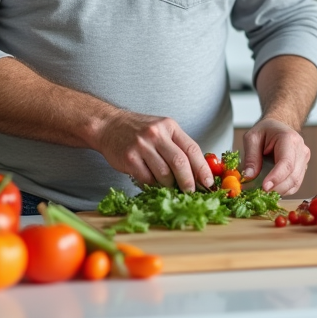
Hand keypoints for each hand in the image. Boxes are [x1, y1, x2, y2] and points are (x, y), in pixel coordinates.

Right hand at [93, 109, 213, 191]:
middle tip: (190, 192)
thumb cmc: (138, 131)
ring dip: (169, 185)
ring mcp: (142, 146)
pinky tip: (152, 182)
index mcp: (169, 126)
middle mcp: (156, 134)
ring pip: (164, 175)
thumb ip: (178, 147)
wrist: (108, 125)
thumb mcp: (162, 130)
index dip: (202, 168)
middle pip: (180, 163)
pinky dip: (153, 185)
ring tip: (168, 186)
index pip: (192, 149)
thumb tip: (197, 173)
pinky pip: (147, 180)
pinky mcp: (129, 158)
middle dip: (188, 182)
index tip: (208, 182)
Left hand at [240, 117, 309, 195]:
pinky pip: (295, 185)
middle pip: (292, 176)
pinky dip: (283, 190)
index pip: (286, 162)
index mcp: (289, 139)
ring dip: (279, 190)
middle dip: (276, 187)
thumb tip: (249, 176)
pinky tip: (272, 188)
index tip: (264, 187)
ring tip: (263, 191)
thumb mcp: (252, 138)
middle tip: (259, 193)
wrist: (279, 126)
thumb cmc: (265, 130)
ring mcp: (304, 160)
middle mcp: (301, 150)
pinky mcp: (303, 169)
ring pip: (295, 183)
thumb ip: (250, 156)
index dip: (276, 177)